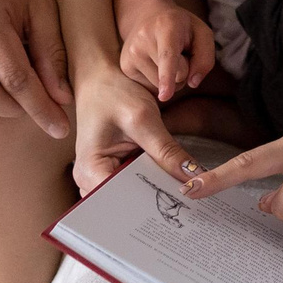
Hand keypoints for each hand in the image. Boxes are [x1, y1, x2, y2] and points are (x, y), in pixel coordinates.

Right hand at [70, 62, 201, 195]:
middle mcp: (89, 179)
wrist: (100, 78)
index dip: (150, 204)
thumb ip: (167, 150)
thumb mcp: (142, 118)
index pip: (120, 202)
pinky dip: (151, 182)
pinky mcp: (111, 171)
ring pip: (131, 196)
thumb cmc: (112, 92)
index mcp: (89, 170)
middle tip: (187, 202)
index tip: (179, 202)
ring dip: (155, 192)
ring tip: (182, 194)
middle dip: (156, 202)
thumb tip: (194, 177)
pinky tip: (171, 181)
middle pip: (126, 204)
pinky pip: (133, 185)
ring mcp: (99, 177)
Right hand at [119, 4, 215, 100]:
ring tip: (164, 56)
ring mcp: (131, 54)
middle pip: (176, 76)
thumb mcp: (201, 33)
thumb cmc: (180, 27)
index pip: (168, 56)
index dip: (167, 76)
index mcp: (166, 26)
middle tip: (177, 51)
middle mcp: (143, 39)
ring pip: (162, 86)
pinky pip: (150, 89)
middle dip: (184, 70)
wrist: (146, 15)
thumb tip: (192, 83)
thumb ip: (205, 57)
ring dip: (170, 78)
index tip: (164, 95)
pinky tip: (153, 62)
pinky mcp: (125, 67)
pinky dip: (158, 81)